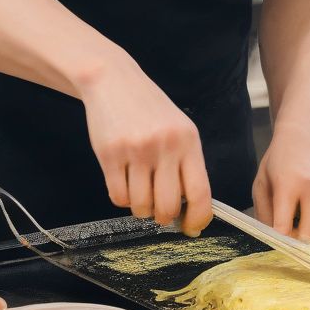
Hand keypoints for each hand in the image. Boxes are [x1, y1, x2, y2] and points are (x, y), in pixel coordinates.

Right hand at [79, 51, 211, 235]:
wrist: (114, 81)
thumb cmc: (150, 109)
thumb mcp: (179, 129)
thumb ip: (187, 164)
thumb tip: (192, 209)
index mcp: (189, 141)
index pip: (200, 193)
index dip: (198, 218)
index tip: (191, 228)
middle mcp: (165, 146)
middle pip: (167, 207)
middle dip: (163, 217)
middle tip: (159, 211)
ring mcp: (136, 151)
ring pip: (141, 205)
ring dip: (140, 207)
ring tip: (140, 191)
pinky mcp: (110, 155)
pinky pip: (117, 197)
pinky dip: (121, 198)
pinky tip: (123, 182)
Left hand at [252, 126, 309, 240]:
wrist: (303, 138)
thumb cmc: (277, 161)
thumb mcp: (261, 184)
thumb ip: (264, 214)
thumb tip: (273, 242)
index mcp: (290, 184)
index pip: (285, 225)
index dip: (279, 242)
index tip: (274, 249)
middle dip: (298, 248)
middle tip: (287, 248)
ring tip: (298, 242)